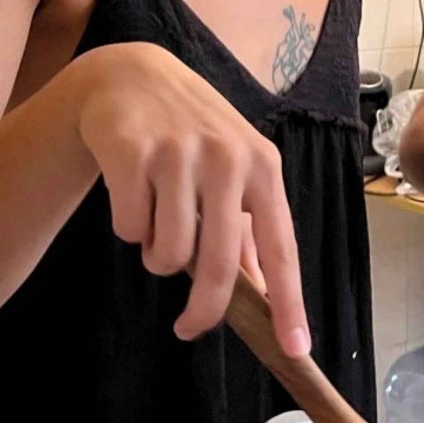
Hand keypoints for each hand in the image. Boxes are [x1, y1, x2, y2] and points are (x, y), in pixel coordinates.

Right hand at [66, 42, 306, 356]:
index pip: (280, 247)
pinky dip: (128, 227)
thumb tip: (263, 291)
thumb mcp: (233, 167)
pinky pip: (129, 229)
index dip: (289, 301)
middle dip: (203, 310)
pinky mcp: (133, 152)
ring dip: (156, 256)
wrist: (132, 76)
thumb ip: (245, 227)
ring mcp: (180, 153)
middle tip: (188, 328)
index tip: (295, 346)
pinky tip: (132, 194)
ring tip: (157, 222)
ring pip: (167, 254)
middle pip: (218, 265)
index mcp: (262, 167)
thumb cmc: (192, 132)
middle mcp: (228, 159)